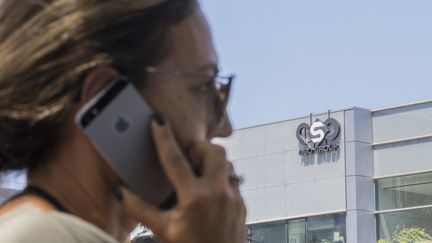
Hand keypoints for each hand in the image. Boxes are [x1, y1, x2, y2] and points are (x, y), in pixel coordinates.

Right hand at [121, 116, 246, 242]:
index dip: (163, 138)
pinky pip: (233, 181)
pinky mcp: (242, 205)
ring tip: (197, 173)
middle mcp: (218, 194)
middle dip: (200, 147)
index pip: (174, 160)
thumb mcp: (164, 231)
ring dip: (212, 163)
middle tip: (187, 155)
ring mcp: (234, 199)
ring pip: (228, 164)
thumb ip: (141, 210)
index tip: (158, 120)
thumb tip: (122, 193)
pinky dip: (220, 179)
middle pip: (214, 151)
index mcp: (194, 199)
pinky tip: (209, 193)